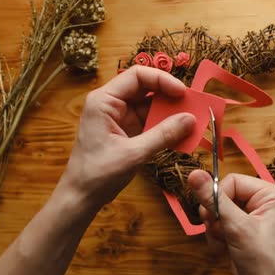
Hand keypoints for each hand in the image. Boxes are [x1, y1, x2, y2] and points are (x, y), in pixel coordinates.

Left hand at [60, 66, 195, 209]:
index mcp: (104, 101)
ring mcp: (120, 118)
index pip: (137, 76)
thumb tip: (190, 119)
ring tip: (191, 123)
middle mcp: (112, 104)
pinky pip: (151, 122)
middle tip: (193, 107)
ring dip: (171, 114)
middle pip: (147, 89)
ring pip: (151, 106)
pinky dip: (166, 128)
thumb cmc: (98, 174)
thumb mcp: (133, 154)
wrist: (81, 197)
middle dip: (170, 97)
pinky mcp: (128, 131)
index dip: (162, 80)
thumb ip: (162, 135)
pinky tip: (181, 135)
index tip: (182, 93)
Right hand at [188, 170, 274, 274]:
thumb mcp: (236, 227)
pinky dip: (217, 237)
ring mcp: (252, 217)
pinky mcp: (242, 231)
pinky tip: (226, 249)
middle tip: (220, 230)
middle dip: (217, 216)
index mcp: (271, 194)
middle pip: (224, 195)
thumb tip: (195, 174)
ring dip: (215, 229)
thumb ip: (214, 199)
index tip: (215, 216)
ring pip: (218, 211)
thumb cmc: (264, 263)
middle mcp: (263, 203)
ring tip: (226, 243)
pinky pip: (219, 224)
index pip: (232, 180)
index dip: (219, 197)